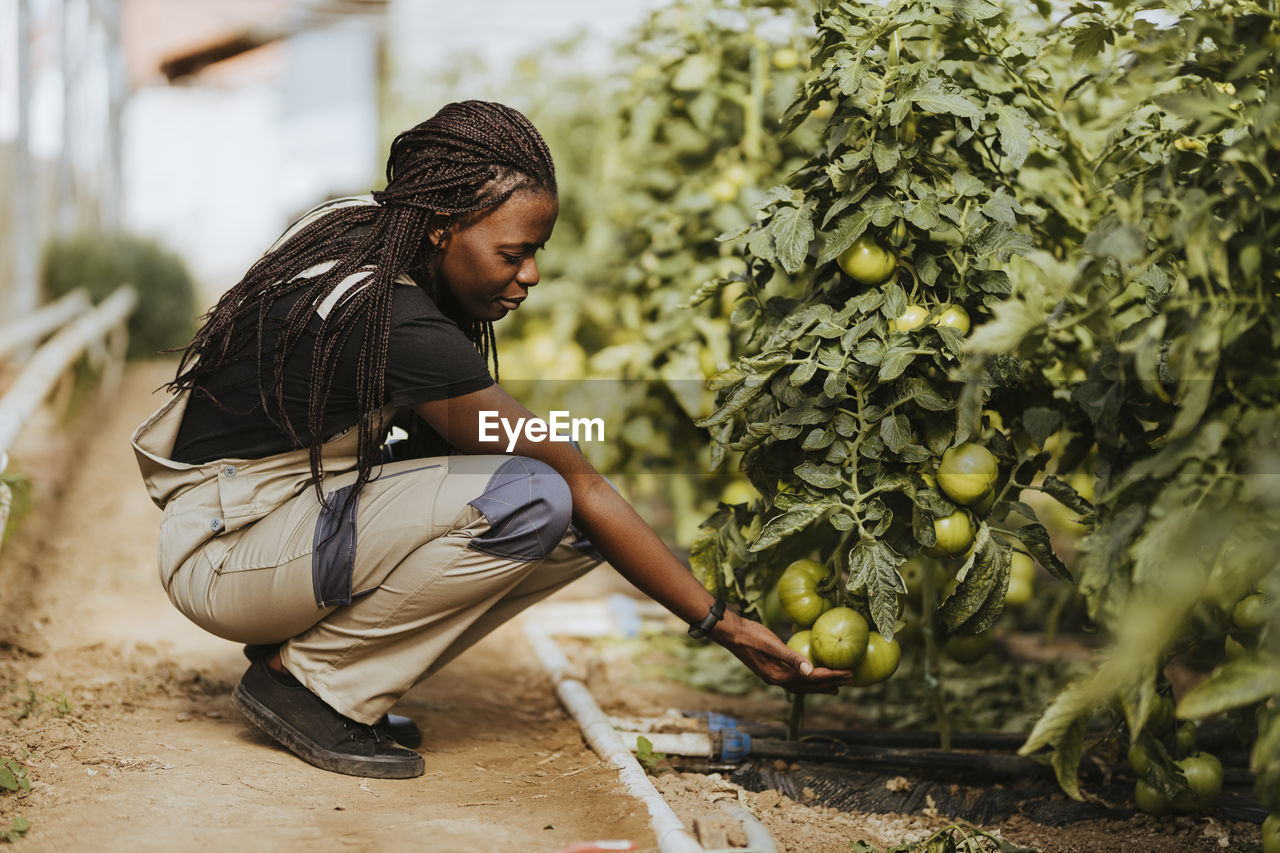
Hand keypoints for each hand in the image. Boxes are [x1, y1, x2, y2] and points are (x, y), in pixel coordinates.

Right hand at [713, 613, 853, 694]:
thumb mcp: (771, 645)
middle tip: (851, 680)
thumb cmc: (750, 635)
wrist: (730, 633)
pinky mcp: (771, 669)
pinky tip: (811, 673)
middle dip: (831, 683)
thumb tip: (811, 671)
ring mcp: (773, 676)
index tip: (849, 673)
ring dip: (820, 685)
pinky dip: (807, 679)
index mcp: (778, 676)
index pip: (811, 679)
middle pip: (809, 686)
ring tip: (837, 686)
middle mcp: (777, 680)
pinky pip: (795, 679)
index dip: (832, 676)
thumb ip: (791, 658)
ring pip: (803, 685)